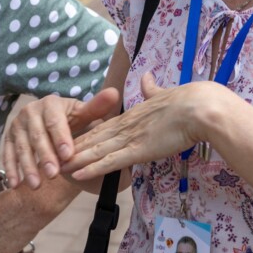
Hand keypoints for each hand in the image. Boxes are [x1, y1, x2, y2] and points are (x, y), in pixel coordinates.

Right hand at [1, 88, 119, 189]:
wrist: (49, 117)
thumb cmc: (70, 118)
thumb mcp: (83, 113)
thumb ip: (97, 107)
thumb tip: (114, 94)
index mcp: (50, 104)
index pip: (55, 122)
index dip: (61, 139)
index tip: (68, 155)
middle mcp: (30, 111)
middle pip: (37, 136)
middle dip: (45, 156)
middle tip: (53, 175)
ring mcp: (17, 125)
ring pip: (21, 147)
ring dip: (27, 166)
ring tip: (36, 185)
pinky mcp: (8, 137)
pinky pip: (8, 154)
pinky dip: (11, 169)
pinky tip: (15, 184)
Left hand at [60, 74, 226, 179]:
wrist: (200, 107)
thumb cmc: (189, 102)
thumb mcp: (165, 95)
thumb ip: (152, 90)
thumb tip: (147, 78)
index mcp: (131, 115)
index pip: (102, 127)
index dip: (84, 136)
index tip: (69, 142)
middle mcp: (126, 125)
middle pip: (92, 139)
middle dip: (72, 150)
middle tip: (52, 158)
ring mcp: (130, 137)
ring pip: (95, 151)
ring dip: (75, 161)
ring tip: (56, 169)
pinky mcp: (138, 149)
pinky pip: (110, 161)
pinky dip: (92, 168)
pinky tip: (77, 174)